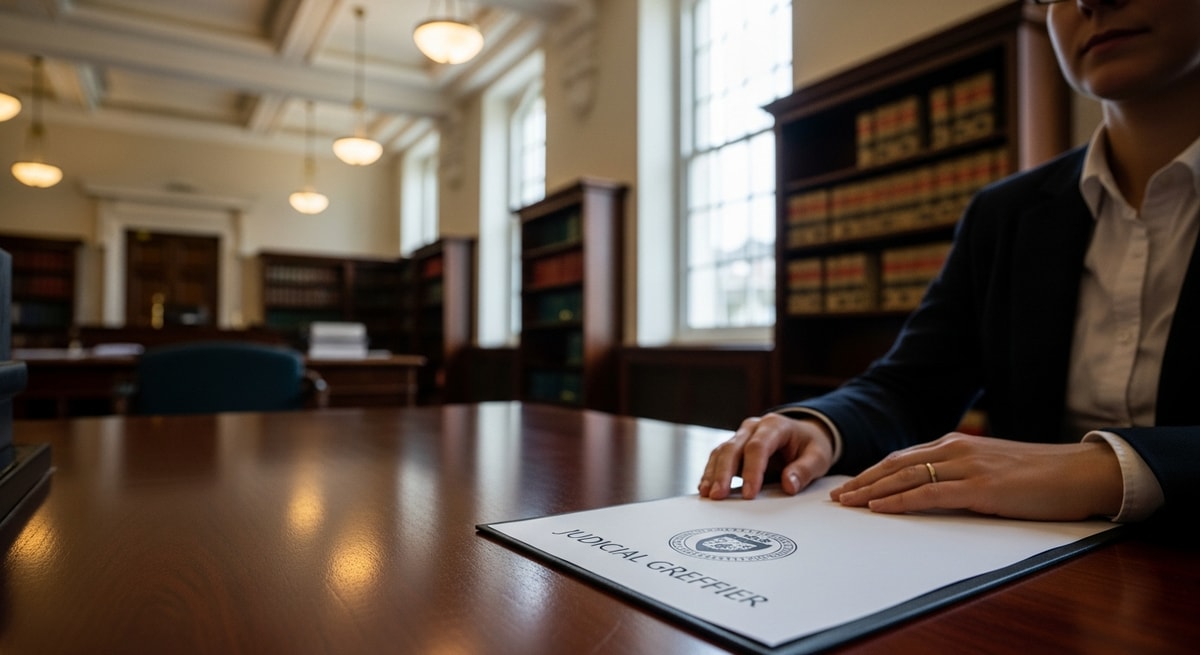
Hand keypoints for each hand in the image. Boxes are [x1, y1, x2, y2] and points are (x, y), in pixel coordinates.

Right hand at [698, 413, 834, 499]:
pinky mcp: (734, 448)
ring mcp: (741, 436)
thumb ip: (804, 470)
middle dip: (723, 473)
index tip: (749, 494)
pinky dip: (711, 473)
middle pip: (733, 447)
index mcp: (775, 425)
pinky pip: (718, 458)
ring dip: (713, 474)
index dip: (752, 470)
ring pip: (721, 452)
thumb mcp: (818, 457)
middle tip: (718, 496)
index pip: (758, 446)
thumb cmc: (810, 445)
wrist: (804, 436)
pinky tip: (705, 488)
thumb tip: (788, 486)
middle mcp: (753, 428)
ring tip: (708, 495)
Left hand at [829, 433, 1123, 520]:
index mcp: (957, 444)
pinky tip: (880, 508)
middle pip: (896, 464)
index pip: (903, 457)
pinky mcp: (981, 488)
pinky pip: (930, 493)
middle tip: (837, 497)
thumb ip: (963, 473)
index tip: (851, 485)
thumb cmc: (1042, 475)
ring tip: (847, 504)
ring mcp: (968, 467)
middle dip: (863, 481)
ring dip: (872, 491)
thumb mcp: (992, 469)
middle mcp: (956, 449)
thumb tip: (937, 489)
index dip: (874, 471)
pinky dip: (900, 500)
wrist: (1082, 472)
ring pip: (906, 477)